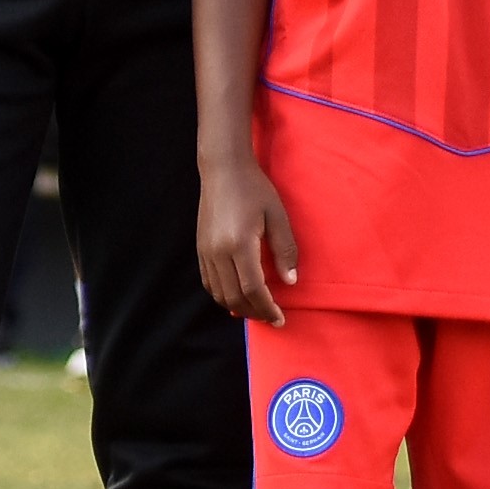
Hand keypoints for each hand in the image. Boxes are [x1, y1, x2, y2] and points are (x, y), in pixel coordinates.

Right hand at [198, 158, 299, 327]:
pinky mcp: (200, 249)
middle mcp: (218, 252)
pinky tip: (237, 296)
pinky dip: (223, 296)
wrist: (223, 170)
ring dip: (239, 307)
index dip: (267, 308)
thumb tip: (289, 282)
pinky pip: (209, 283)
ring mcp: (205, 252)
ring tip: (257, 310)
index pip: (253, 289)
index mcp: (239, 244)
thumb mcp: (277, 216)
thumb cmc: (254, 189)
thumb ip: (285, 250)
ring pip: (220, 294)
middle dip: (255, 313)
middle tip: (272, 318)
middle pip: (235, 297)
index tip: (280, 318)